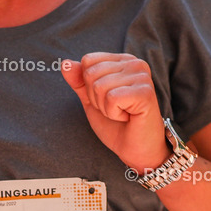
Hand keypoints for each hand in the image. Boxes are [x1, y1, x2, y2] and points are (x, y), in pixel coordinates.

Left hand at [61, 52, 168, 172]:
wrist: (135, 150)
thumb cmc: (116, 124)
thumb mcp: (91, 100)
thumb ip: (78, 81)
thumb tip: (65, 64)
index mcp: (124, 61)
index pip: (88, 61)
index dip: (89, 86)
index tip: (107, 99)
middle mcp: (136, 63)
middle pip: (91, 73)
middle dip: (96, 98)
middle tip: (116, 109)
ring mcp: (142, 77)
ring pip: (100, 86)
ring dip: (105, 108)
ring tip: (123, 113)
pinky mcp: (145, 92)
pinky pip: (111, 98)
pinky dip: (113, 113)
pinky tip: (128, 117)